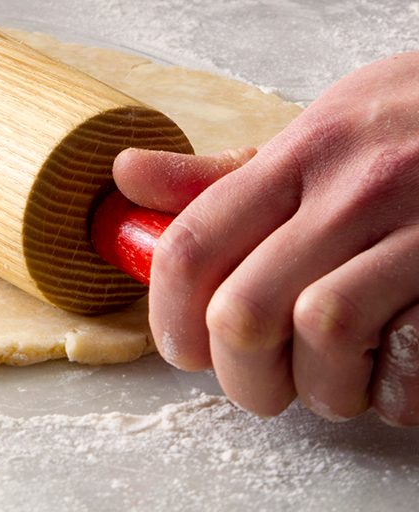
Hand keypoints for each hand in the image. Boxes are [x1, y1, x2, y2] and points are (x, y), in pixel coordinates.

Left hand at [115, 51, 418, 424]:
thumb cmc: (407, 125)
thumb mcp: (314, 130)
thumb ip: (224, 172)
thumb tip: (127, 176)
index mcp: (301, 155)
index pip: (196, 244)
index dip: (167, 312)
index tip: (176, 343)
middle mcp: (352, 192)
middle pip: (246, 310)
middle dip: (237, 372)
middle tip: (251, 381)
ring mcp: (418, 235)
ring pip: (324, 338)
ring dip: (318, 387)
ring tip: (327, 382)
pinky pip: (413, 362)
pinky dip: (393, 391)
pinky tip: (390, 376)